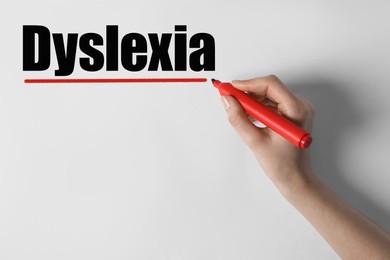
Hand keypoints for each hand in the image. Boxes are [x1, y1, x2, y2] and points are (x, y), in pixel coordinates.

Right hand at [221, 75, 314, 192]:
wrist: (295, 179)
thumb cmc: (283, 165)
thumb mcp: (256, 142)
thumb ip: (239, 119)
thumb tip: (227, 101)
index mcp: (296, 110)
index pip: (270, 85)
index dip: (248, 84)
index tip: (230, 88)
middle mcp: (300, 106)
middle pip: (270, 87)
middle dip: (248, 92)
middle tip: (229, 98)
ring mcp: (297, 109)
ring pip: (269, 94)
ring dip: (251, 100)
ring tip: (237, 111)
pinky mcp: (292, 114)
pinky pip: (272, 103)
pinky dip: (258, 107)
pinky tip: (247, 116)